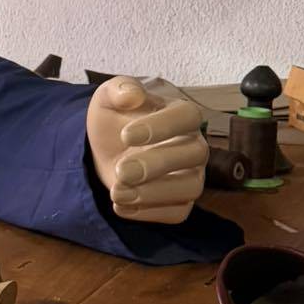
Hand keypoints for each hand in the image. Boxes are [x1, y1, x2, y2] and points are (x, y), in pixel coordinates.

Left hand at [86, 76, 207, 224]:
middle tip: (121, 170)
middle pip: (194, 154)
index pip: (187, 116)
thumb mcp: (109, 98)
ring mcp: (191, 174)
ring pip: (191, 187)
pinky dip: (149, 213)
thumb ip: (119, 90)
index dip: (160, 126)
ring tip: (117, 192)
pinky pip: (178, 212)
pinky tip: (120, 205)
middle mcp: (194, 144)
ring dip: (153, 193)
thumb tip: (131, 93)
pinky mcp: (181, 200)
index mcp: (181, 113)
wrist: (108, 147)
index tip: (125, 135)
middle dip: (156, 164)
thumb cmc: (117, 118)